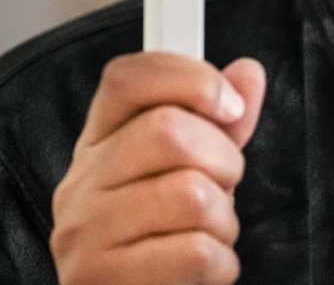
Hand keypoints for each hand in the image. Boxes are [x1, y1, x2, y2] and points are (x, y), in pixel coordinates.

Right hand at [50, 52, 265, 284]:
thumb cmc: (167, 236)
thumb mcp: (196, 170)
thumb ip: (221, 123)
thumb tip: (247, 74)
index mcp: (101, 142)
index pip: (128, 78)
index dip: (192, 79)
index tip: (231, 106)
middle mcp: (82, 181)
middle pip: (169, 130)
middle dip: (224, 160)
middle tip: (222, 187)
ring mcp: (84, 232)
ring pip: (191, 194)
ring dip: (224, 220)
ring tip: (207, 233)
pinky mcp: (99, 278)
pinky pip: (196, 252)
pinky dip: (221, 264)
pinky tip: (202, 269)